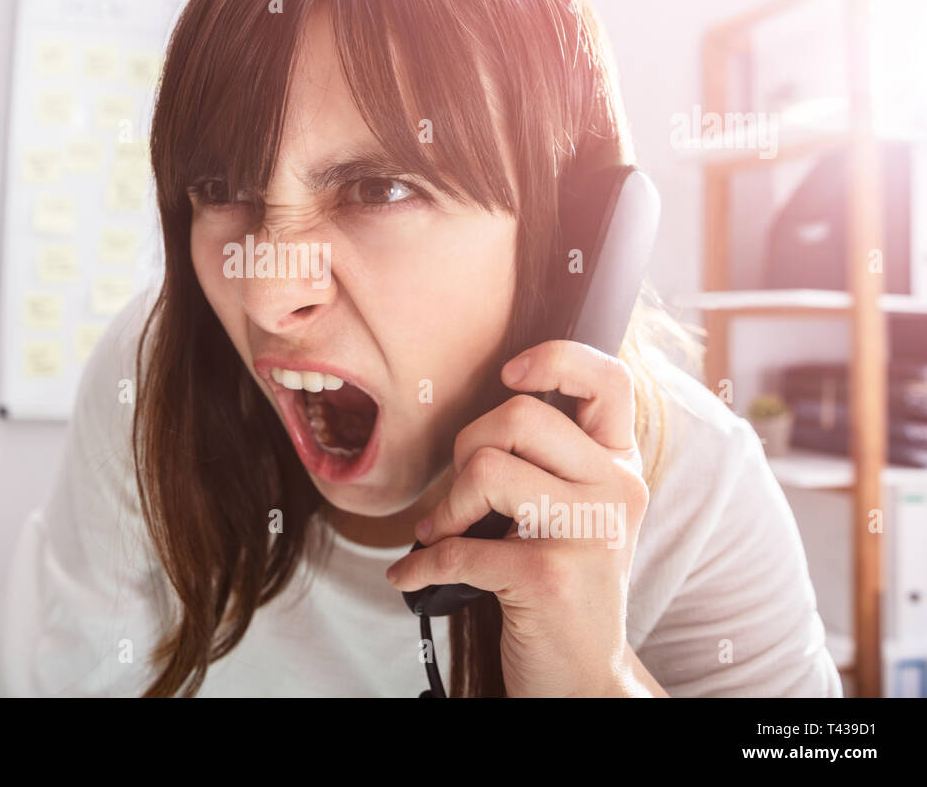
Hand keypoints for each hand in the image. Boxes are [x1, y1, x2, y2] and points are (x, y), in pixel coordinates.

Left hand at [386, 340, 656, 696]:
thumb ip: (551, 456)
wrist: (584, 676)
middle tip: (460, 495)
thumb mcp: (577, 510)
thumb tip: (486, 406)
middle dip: (466, 449)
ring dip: (444, 507)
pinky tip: (412, 578)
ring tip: (440, 533)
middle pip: (519, 417)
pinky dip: (419, 566)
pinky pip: (457, 548)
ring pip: (488, 469)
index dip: (554, 358)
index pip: (609, 377)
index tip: (510, 375)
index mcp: (622, 464)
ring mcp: (588, 536)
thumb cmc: (563, 582)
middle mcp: (617, 491)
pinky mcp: (549, 579)